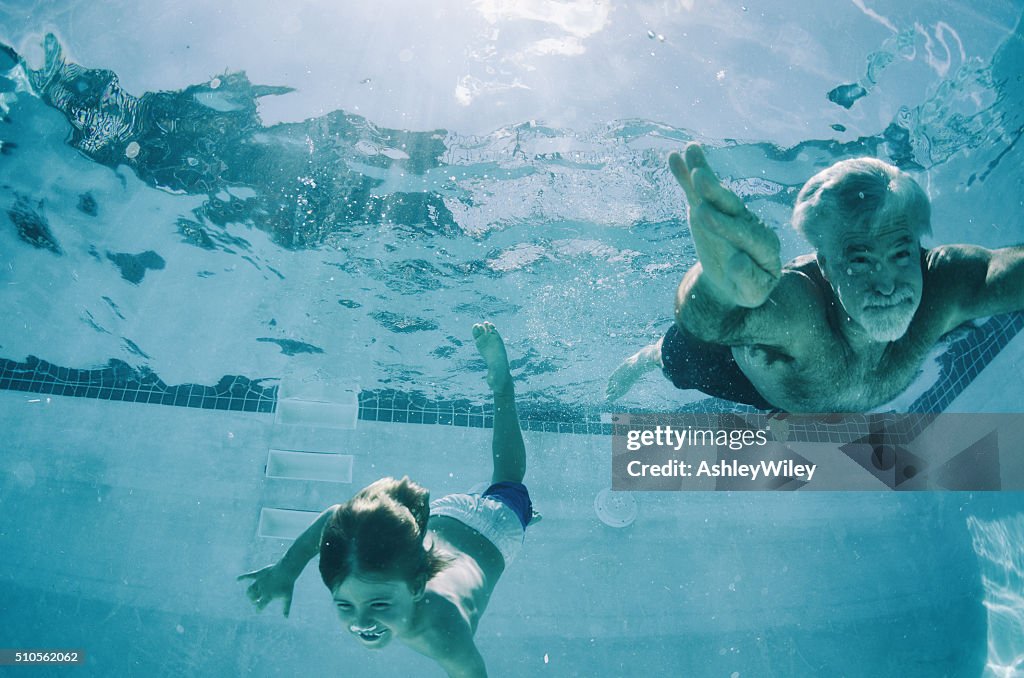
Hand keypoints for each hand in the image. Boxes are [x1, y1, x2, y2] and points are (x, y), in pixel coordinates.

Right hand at [237, 564, 295, 616]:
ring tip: (251, 594)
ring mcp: (259, 582)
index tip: (258, 611)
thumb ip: (286, 607)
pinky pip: (248, 576)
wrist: (286, 570)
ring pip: (250, 590)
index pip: (259, 606)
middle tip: (256, 601)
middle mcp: (262, 590)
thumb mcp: (288, 597)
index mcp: (268, 596)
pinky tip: (238, 579)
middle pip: (253, 598)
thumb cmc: (287, 584)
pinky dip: (243, 577)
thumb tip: (286, 618)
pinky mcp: (259, 574)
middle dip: (253, 601)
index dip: (258, 609)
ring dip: (249, 593)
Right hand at [670, 144, 780, 307]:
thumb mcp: (753, 293)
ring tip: (691, 153)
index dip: (726, 226)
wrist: (735, 278)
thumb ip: (749, 279)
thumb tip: (737, 261)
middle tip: (700, 178)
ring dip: (704, 173)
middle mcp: (746, 223)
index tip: (705, 218)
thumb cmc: (747, 287)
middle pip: (732, 207)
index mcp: (762, 244)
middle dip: (715, 193)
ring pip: (717, 194)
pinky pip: (697, 193)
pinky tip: (675, 156)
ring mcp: (727, 214)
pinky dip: (687, 175)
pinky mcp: (709, 210)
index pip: (745, 234)